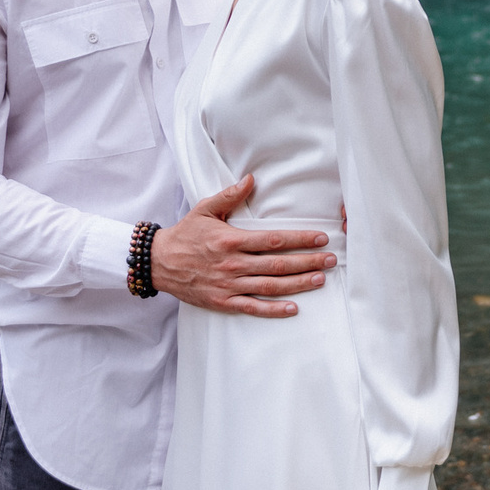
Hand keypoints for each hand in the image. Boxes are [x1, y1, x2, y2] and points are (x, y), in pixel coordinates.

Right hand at [150, 175, 333, 316]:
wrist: (158, 263)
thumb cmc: (185, 235)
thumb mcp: (205, 210)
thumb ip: (230, 195)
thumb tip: (251, 179)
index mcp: (231, 240)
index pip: (273, 240)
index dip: (299, 239)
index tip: (320, 238)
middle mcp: (233, 264)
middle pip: (278, 264)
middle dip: (308, 262)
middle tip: (331, 260)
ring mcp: (229, 285)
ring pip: (270, 287)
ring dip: (298, 284)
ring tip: (319, 280)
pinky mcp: (223, 302)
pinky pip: (252, 308)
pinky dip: (273, 310)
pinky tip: (293, 308)